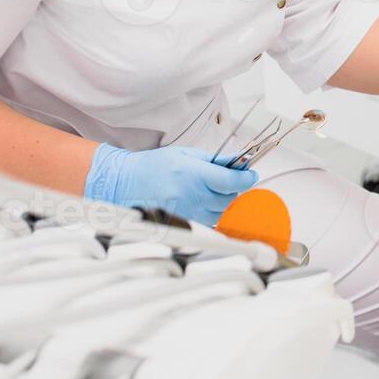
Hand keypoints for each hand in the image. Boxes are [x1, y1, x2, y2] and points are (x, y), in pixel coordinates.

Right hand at [83, 143, 257, 227]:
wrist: (127, 183)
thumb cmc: (155, 166)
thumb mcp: (186, 154)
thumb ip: (214, 160)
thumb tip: (238, 161)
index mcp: (194, 175)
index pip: (231, 182)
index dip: (246, 178)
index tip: (251, 174)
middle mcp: (192, 197)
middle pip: (229, 198)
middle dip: (232, 188)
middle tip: (224, 179)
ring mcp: (187, 214)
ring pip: (220, 212)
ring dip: (221, 201)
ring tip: (207, 189)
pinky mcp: (183, 225)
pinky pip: (208, 222)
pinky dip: (210, 212)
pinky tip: (200, 201)